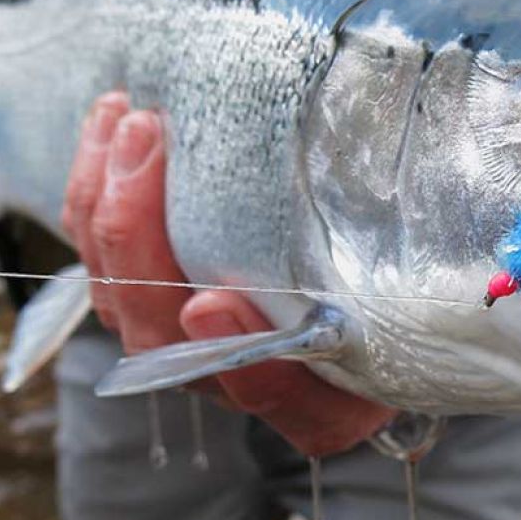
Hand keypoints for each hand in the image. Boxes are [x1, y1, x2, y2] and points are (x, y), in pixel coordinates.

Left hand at [62, 93, 396, 455]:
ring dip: (106, 202)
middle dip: (139, 237)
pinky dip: (96, 190)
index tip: (212, 304)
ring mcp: (192, 343)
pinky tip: (109, 123)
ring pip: (120, 296)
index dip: (238, 358)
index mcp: (321, 401)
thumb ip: (412, 275)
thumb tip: (418, 215)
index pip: (274, 395)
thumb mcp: (424, 283)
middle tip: (146, 141)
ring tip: (123, 118)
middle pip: (165, 340)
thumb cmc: (415, 286)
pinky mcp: (159, 294)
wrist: (395, 290)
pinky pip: (105, 258)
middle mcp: (243, 381)